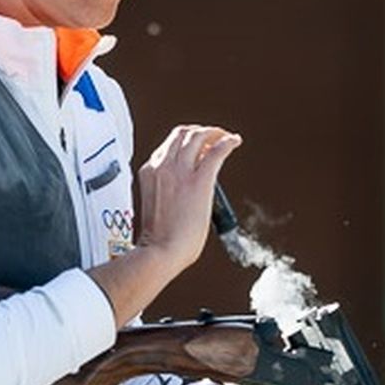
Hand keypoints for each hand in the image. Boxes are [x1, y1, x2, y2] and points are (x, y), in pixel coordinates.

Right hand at [134, 124, 240, 273]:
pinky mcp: (200, 180)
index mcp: (149, 172)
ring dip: (214, 133)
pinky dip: (228, 141)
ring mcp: (180, 171)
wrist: (160, 252)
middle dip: (198, 132)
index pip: (168, 146)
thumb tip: (185, 195)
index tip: (196, 148)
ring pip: (197, 137)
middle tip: (212, 138)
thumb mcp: (155, 206)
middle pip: (182, 134)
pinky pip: (217, 151)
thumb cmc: (158, 240)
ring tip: (224, 137)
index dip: (185, 142)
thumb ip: (166, 193)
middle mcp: (163, 166)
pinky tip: (235, 141)